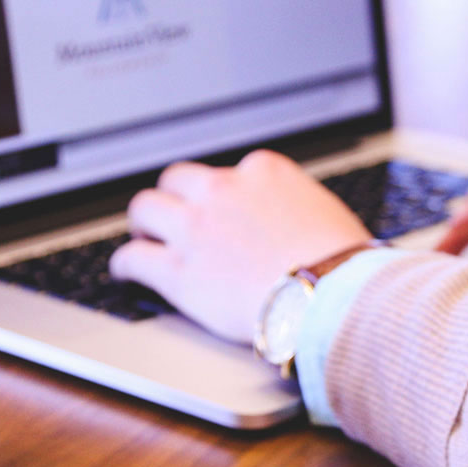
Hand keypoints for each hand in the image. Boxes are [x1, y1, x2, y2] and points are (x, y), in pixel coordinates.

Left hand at [109, 150, 371, 343]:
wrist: (330, 295)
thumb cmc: (342, 262)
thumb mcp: (324, 212)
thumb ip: (296, 207)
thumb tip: (297, 222)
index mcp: (263, 171)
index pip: (229, 172)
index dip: (221, 194)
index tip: (220, 208)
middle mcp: (223, 190)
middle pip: (178, 179)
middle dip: (174, 197)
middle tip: (173, 216)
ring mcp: (196, 228)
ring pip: (146, 208)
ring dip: (144, 223)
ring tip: (144, 237)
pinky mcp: (178, 271)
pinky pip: (133, 258)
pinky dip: (125, 264)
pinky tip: (126, 272)